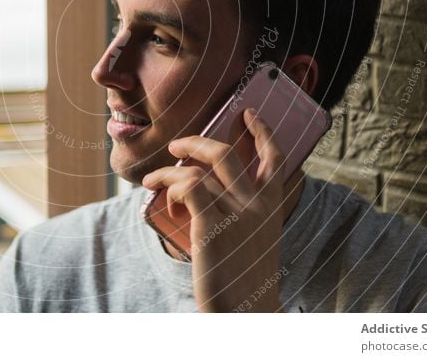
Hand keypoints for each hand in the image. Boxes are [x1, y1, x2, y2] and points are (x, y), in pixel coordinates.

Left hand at [141, 108, 286, 311]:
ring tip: (153, 180)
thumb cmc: (243, 276)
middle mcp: (258, 206)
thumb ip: (246, 209)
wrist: (244, 313)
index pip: (274, 157)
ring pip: (197, 172)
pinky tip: (166, 200)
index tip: (247, 113)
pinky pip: (188, 188)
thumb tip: (209, 182)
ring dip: (168, 171)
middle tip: (176, 145)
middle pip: (225, 153)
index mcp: (272, 206)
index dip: (262, 130)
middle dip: (195, 142)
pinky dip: (171, 187)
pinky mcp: (213, 228)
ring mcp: (237, 216)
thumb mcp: (257, 236)